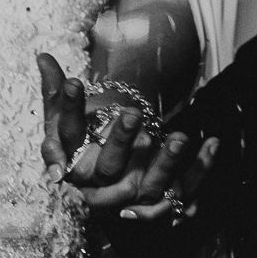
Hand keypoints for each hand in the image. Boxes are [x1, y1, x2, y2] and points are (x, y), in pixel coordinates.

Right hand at [37, 53, 217, 222]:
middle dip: (121, 141)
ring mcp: (132, 195)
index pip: (67, 132)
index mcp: (73, 160)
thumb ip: (54, 91)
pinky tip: (213, 142)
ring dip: (167, 162)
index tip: (73, 81)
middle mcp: (100, 183)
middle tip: (132, 113)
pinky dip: (201, 168)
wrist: (105, 197)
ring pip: (150, 184)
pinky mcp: (161, 202)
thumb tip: (42, 55)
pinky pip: (185, 189)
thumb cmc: (81, 150)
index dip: (68, 108)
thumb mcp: (64, 121)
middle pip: (108, 166)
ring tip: (181, 137)